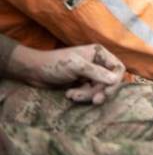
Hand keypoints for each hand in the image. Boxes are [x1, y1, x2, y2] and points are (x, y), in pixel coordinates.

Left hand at [10, 43, 124, 104]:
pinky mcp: (82, 84)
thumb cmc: (55, 64)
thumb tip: (116, 80)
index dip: (115, 80)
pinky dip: (81, 96)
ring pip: (99, 89)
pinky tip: (69, 95)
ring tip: (73, 96)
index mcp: (99, 54)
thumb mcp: (76, 66)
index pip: (117, 67)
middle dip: (100, 91)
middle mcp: (97, 63)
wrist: (34, 72)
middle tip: (94, 101)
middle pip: (109, 81)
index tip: (107, 91)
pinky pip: (89, 93)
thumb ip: (97, 73)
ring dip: (87, 95)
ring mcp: (90, 74)